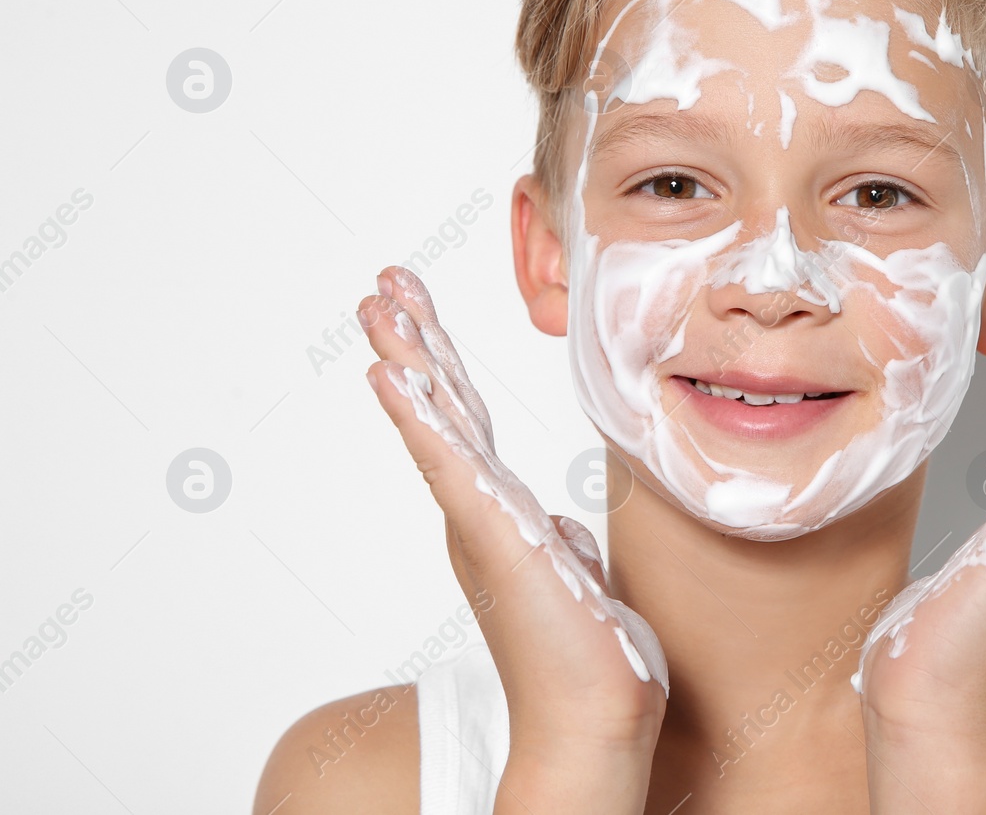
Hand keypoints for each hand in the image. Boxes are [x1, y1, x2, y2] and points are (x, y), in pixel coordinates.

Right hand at [359, 266, 665, 809]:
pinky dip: (417, 415)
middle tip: (384, 282)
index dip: (442, 365)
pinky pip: (448, 461)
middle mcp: (480, 509)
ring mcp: (480, 518)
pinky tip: (390, 374)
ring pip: (439, 419)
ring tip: (379, 301)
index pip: (467, 421)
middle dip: (415, 339)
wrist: (593, 716)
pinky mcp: (491, 531)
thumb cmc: (590, 657)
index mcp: (500, 513)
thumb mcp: (575, 578)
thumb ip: (557, 541)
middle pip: (443, 406)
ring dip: (408, 355)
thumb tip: (558, 522)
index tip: (418, 315)